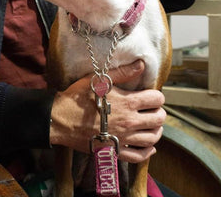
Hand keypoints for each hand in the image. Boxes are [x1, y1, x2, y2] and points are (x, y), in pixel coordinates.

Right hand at [49, 59, 165, 162]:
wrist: (61, 120)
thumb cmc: (78, 98)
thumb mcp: (99, 80)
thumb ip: (122, 73)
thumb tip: (141, 64)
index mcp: (128, 103)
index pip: (156, 99)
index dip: (157, 96)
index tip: (151, 96)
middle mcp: (130, 122)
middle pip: (158, 120)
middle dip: (159, 113)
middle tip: (152, 110)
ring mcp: (124, 138)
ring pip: (152, 139)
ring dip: (156, 131)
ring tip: (151, 126)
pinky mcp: (116, 150)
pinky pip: (139, 156)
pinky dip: (148, 152)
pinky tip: (148, 147)